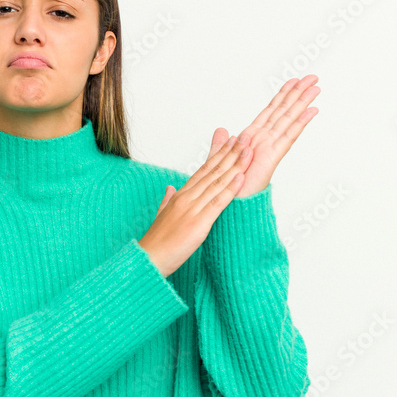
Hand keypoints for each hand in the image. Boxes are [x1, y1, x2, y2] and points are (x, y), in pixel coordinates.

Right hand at [138, 133, 253, 276]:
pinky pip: (217, 203)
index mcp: (180, 196)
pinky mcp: (198, 224)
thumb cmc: (156, 242)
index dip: (218, 155)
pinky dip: (230, 190)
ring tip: (248, 151)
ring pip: (217, 183)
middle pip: (212, 171)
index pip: (203, 170)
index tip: (231, 143)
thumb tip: (171, 188)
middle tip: (245, 138)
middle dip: (230, 153)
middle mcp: (186, 198)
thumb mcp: (161, 216)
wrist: (148, 259)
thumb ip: (167, 200)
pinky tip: (241, 178)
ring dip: (235, 166)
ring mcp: (192, 209)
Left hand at [221, 74, 319, 197]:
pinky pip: (289, 136)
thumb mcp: (220, 158)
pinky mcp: (273, 156)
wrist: (230, 205)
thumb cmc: (228, 186)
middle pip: (284, 110)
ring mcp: (270, 146)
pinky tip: (311, 111)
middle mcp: (264, 139)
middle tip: (312, 77)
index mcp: (252, 137)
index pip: (271, 110)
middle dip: (298, 93)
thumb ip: (221, 144)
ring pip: (289, 119)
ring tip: (315, 87)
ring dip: (303, 103)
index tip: (293, 81)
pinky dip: (300, 123)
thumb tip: (221, 130)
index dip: (282, 95)